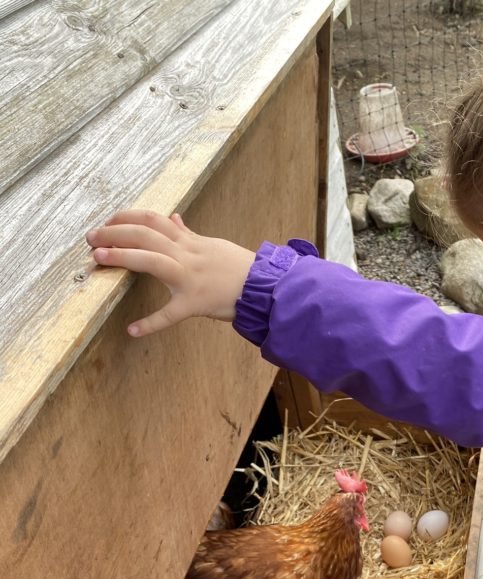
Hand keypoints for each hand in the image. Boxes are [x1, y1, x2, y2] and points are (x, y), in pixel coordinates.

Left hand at [85, 210, 255, 336]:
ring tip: (99, 259)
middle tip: (92, 237)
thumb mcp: (213, 245)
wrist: (264, 288)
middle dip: (115, 232)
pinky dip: (151, 323)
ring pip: (153, 261)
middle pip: (146, 234)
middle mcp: (188, 255)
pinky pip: (171, 314)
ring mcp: (191, 279)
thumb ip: (189, 234)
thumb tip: (173, 218)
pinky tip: (133, 330)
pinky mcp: (196, 304)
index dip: (127, 217)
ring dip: (123, 257)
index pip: (154, 220)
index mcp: (191, 242)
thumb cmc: (239, 268)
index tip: (108, 221)